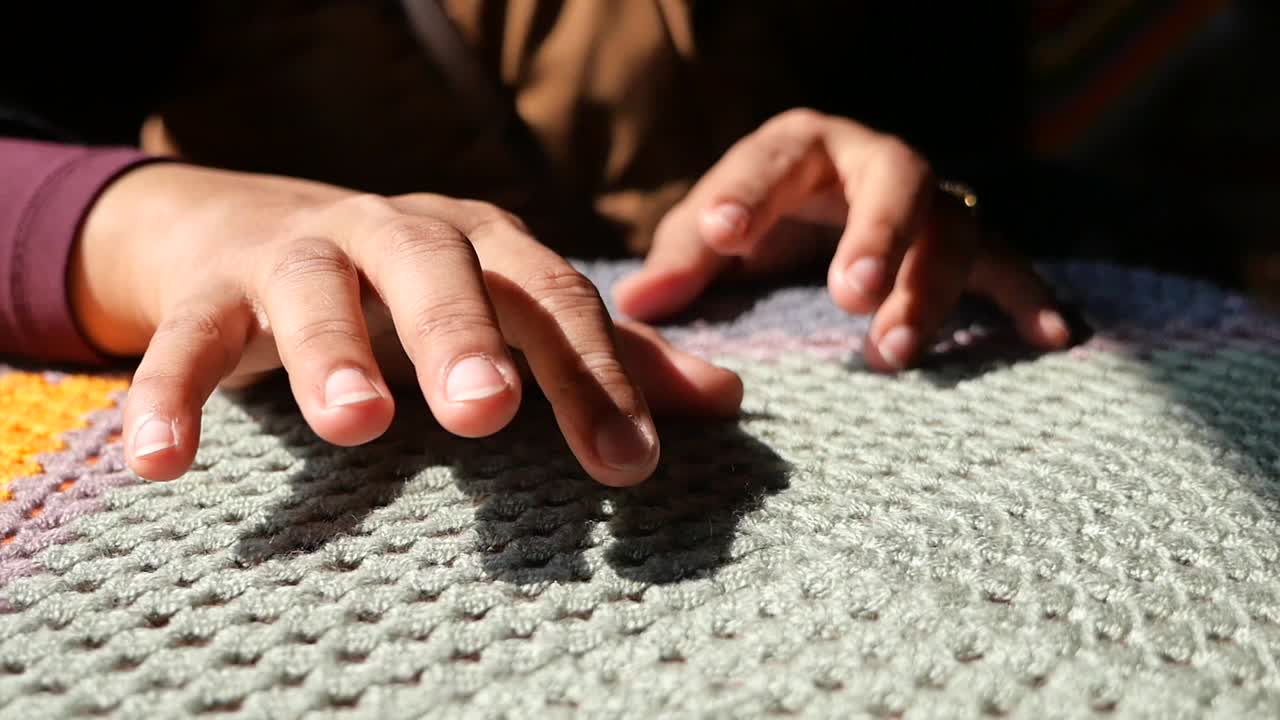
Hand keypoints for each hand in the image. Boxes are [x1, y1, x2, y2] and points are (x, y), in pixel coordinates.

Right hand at [72, 164, 742, 485]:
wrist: (260, 224)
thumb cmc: (415, 289)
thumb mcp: (511, 311)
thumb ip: (604, 355)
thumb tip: (728, 398)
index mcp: (486, 243)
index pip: (552, 300)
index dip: (593, 377)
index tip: (629, 467)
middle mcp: (399, 233)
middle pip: (437, 267)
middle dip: (462, 333)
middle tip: (487, 412)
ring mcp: (302, 251)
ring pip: (314, 289)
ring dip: (333, 351)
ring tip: (354, 424)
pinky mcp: (212, 287)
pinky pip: (189, 337)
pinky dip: (171, 390)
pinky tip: (163, 462)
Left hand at [613, 109, 1070, 370]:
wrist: (827, 201)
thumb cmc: (760, 216)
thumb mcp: (714, 234)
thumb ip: (682, 261)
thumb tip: (636, 306)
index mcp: (801, 147)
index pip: (774, 159)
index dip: (748, 195)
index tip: (720, 240)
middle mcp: (875, 162)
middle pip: (895, 180)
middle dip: (877, 235)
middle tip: (849, 294)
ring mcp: (931, 200)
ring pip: (952, 227)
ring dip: (931, 289)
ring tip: (892, 354)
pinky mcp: (970, 243)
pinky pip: (1010, 265)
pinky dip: (1030, 298)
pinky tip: (1054, 338)